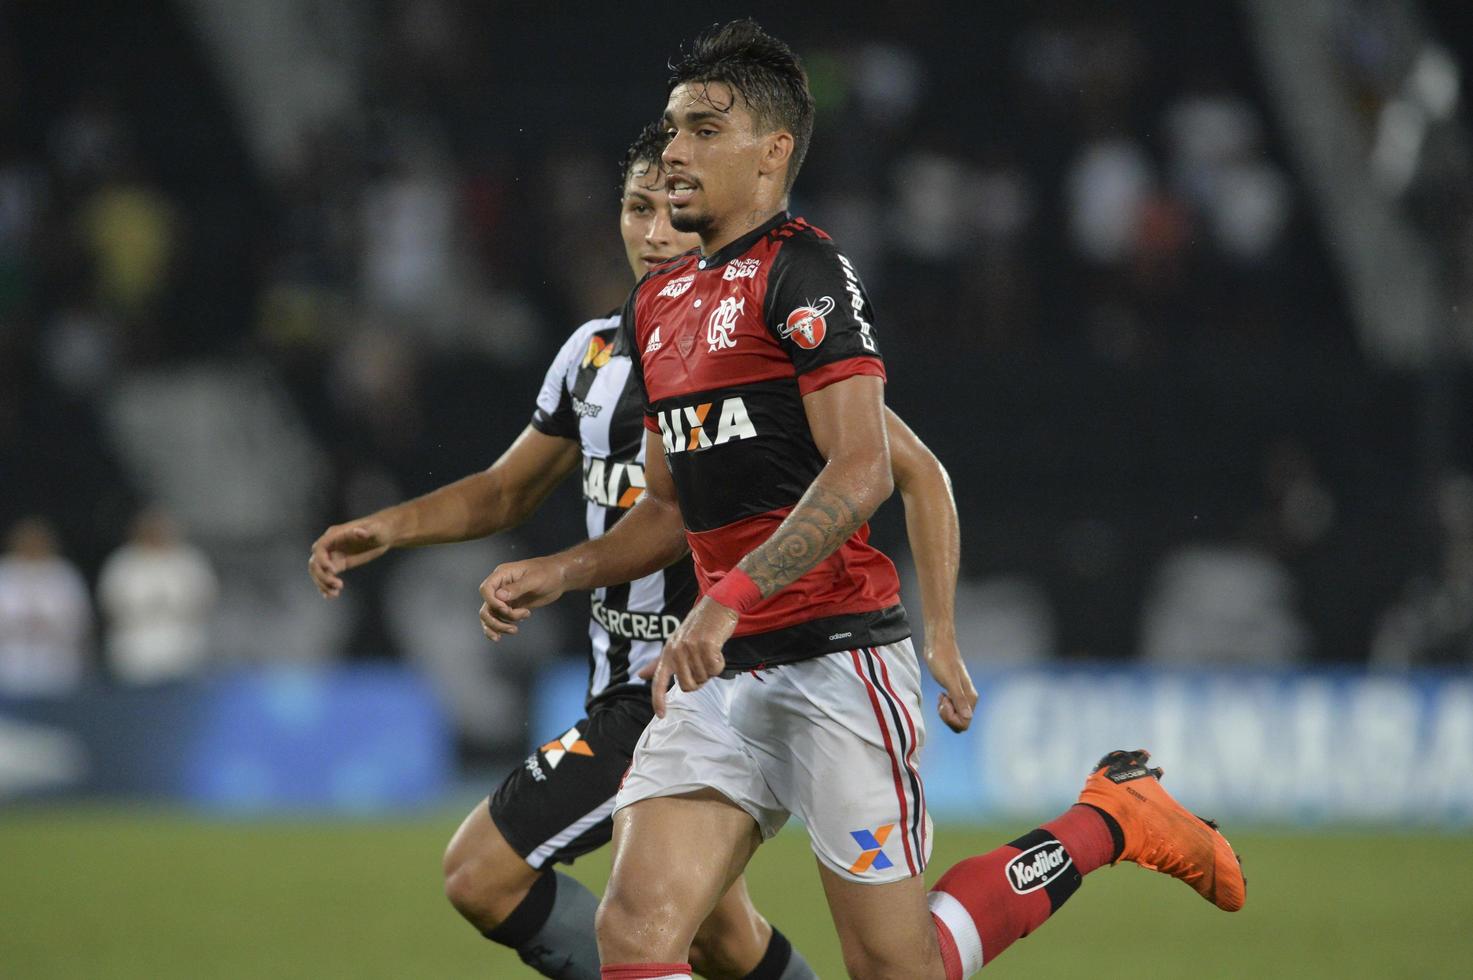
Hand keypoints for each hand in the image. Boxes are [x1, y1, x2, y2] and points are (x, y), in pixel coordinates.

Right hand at [309, 519, 392, 596]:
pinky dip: (326, 586)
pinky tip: (331, 595)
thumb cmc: (380, 528)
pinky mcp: (339, 563)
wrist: (384, 534)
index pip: (319, 548)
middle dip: (322, 575)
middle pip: (316, 562)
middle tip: (338, 585)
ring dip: (323, 583)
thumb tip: (358, 531)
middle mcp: (331, 545)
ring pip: (319, 571)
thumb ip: (367, 531)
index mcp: (335, 534)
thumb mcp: (376, 529)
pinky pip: (327, 575)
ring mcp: (334, 555)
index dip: (322, 560)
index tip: (334, 571)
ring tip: (335, 593)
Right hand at [478, 557, 567, 641]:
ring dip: (499, 626)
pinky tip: (511, 630)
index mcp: (502, 574)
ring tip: (514, 630)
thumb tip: (499, 597)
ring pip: (490, 615)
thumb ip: (517, 588)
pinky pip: (499, 619)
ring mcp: (505, 598)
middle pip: (486, 606)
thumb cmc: (548, 572)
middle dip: (496, 619)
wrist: (559, 577)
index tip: (506, 609)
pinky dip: (500, 628)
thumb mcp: (534, 579)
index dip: (492, 602)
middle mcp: (500, 586)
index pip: (486, 589)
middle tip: (513, 625)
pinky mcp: (512, 606)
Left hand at [637, 596, 737, 716]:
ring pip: (704, 678)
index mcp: (667, 652)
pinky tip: (718, 651)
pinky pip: (715, 669)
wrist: (716, 605)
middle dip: (699, 681)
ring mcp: (690, 648)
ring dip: (711, 670)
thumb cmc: (697, 627)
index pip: (658, 680)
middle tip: (703, 665)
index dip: (658, 699)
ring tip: (710, 653)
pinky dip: (720, 664)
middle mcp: (676, 651)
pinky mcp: (706, 645)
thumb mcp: (674, 642)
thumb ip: (659, 662)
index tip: (661, 715)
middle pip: (688, 686)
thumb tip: (640, 675)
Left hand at [924, 631, 976, 732]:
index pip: (965, 723)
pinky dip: (944, 706)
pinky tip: (940, 695)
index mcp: (970, 697)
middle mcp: (969, 698)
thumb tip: (968, 717)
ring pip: (956, 716)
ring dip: (945, 711)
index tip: (944, 703)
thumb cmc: (942, 659)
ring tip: (940, 697)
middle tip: (941, 700)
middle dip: (947, 716)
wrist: (938, 644)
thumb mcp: (949, 680)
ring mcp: (961, 695)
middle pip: (960, 722)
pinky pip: (952, 709)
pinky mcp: (954, 691)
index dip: (951, 718)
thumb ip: (959, 699)